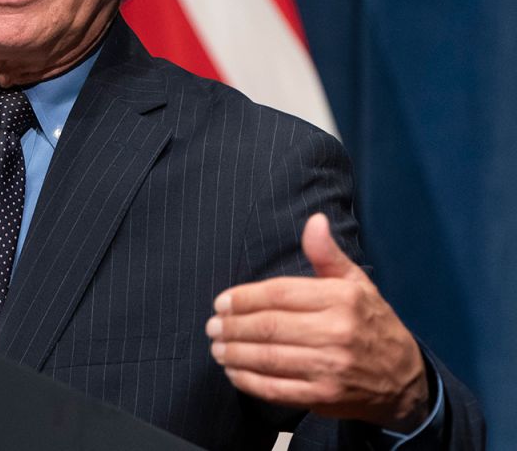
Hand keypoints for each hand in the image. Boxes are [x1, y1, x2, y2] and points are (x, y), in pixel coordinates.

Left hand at [206, 213, 429, 431]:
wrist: (405, 380)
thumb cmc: (371, 324)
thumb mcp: (356, 284)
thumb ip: (327, 255)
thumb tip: (314, 221)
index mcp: (341, 299)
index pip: (279, 294)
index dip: (244, 298)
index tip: (221, 302)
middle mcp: (337, 333)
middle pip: (269, 326)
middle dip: (233, 326)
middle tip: (212, 326)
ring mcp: (331, 368)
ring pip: (269, 358)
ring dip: (235, 353)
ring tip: (217, 347)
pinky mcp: (325, 397)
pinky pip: (277, 389)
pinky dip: (249, 381)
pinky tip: (234, 372)